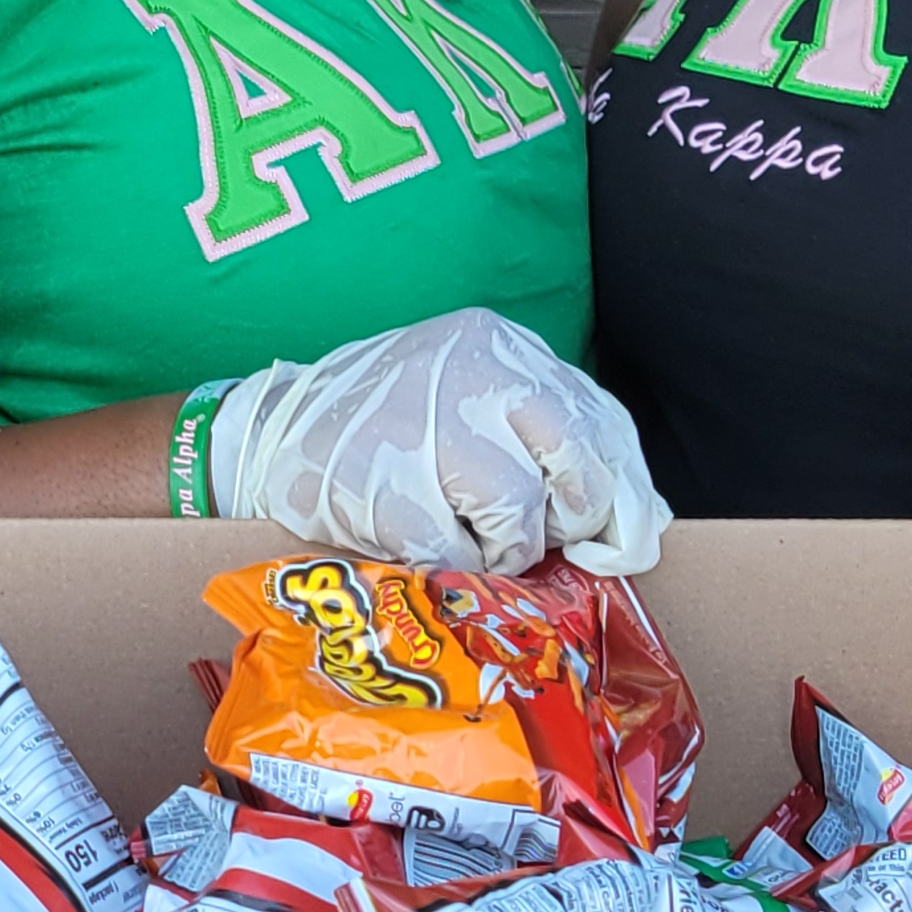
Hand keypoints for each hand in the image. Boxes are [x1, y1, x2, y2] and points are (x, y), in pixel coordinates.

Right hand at [208, 308, 671, 574]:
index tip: (621, 546)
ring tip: (463, 535)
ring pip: (519, 515)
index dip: (623, 496)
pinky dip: (448, 565)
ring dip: (502, 550)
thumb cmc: (392, 430)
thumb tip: (640, 527)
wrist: (271, 433)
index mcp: (503, 347)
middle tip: (536, 539)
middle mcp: (472, 369)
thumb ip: (555, 448)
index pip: (602, 422)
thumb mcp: (477, 409)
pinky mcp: (385, 479)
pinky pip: (454, 553)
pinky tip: (421, 541)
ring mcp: (426, 420)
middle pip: (577, 463)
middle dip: (569, 521)